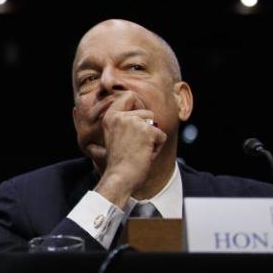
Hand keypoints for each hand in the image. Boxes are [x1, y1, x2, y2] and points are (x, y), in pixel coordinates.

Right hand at [94, 92, 166, 207]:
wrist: (120, 177)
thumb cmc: (117, 161)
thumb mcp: (112, 135)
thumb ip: (120, 122)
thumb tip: (114, 111)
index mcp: (110, 116)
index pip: (128, 95)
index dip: (137, 105)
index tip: (136, 120)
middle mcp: (120, 116)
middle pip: (147, 112)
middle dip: (147, 128)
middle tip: (134, 144)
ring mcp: (134, 122)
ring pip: (155, 124)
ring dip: (152, 138)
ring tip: (139, 149)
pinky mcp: (147, 131)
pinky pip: (162, 136)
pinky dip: (157, 147)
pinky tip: (144, 154)